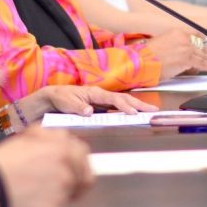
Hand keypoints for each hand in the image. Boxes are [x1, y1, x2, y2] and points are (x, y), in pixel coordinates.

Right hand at [0, 127, 93, 206]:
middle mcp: (66, 172)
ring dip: (56, 194)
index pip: (83, 155)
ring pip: (68, 195)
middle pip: (84, 179)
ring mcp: (61, 194)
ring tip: (33, 190)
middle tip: (56, 184)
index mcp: (62, 150)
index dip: (77, 160)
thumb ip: (51, 136)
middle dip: (75, 181)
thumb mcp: (26, 137)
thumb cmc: (3, 161)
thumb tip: (65, 140)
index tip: (70, 166)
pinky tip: (29, 202)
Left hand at [20, 85, 158, 117]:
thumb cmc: (60, 98)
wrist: (53, 96)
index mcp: (95, 92)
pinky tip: (135, 114)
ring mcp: (101, 99)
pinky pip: (117, 107)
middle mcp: (101, 94)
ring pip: (122, 102)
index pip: (114, 99)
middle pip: (123, 98)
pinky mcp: (100, 105)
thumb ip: (79, 108)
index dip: (124, 106)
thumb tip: (90, 112)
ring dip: (136, 106)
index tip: (134, 114)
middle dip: (139, 104)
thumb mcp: (67, 103)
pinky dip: (127, 109)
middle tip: (153, 110)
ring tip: (150, 111)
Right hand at [145, 29, 206, 78]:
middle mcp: (183, 38)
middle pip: (202, 46)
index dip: (203, 43)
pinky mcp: (186, 58)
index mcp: (177, 33)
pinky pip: (201, 63)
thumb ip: (176, 45)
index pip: (196, 36)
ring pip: (203, 55)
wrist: (143, 61)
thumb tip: (184, 53)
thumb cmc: (148, 55)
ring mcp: (186, 48)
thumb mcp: (162, 43)